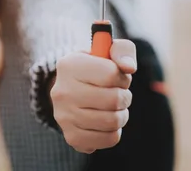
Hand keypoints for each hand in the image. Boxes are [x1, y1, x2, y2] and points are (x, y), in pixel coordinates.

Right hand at [50, 39, 136, 153]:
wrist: (71, 90)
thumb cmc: (95, 68)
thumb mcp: (107, 49)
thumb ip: (122, 50)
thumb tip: (128, 67)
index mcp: (69, 65)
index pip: (111, 74)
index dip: (122, 76)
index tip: (118, 76)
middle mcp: (62, 92)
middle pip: (114, 99)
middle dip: (124, 96)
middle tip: (118, 93)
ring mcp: (64, 117)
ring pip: (113, 121)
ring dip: (122, 114)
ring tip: (114, 107)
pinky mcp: (72, 137)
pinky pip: (109, 139)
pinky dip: (115, 131)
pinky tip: (106, 121)